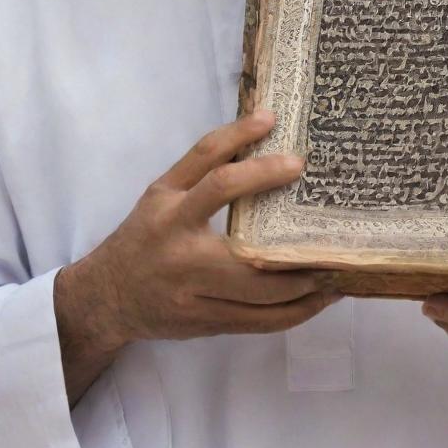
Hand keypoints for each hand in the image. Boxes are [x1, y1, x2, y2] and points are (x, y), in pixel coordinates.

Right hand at [55, 110, 337, 403]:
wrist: (107, 298)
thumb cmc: (144, 233)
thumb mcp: (162, 189)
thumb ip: (205, 158)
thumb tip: (262, 120)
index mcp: (170, 213)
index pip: (217, 185)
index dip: (259, 170)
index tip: (298, 160)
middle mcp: (182, 257)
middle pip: (249, 256)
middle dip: (293, 245)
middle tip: (333, 228)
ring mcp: (195, 297)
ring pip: (262, 297)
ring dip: (307, 282)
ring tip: (340, 264)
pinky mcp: (208, 326)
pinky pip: (261, 323)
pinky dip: (297, 312)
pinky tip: (321, 297)